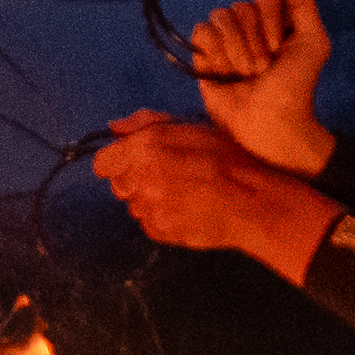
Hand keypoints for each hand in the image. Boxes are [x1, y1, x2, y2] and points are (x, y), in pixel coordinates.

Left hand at [92, 113, 339, 280]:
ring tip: (183, 193)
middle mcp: (140, 180)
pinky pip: (149, 224)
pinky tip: (186, 209)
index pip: (102, 163)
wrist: (251, 199)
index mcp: (144, 149)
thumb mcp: (188, 125)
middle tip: (169, 174)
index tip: (136, 161)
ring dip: (150, 199)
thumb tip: (113, 129)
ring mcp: (149, 210)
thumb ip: (144, 123)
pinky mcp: (160, 232)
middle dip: (135, 179)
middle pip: (118, 185)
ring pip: (134, 205)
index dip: (117, 161)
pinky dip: (162, 218)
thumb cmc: (226, 157)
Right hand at [187, 0, 336, 173]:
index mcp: (276, 17)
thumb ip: (303, 3)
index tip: (280, 45)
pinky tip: (224, 73)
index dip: (270, 14)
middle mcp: (249, 22)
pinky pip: (202, 31)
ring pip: (221, 16)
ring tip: (246, 75)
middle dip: (255, 40)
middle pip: (242, 5)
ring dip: (237, 49)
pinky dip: (215, 52)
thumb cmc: (295, 86)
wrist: (270, 122)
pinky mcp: (203, 53)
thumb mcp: (313, 42)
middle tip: (263, 68)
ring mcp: (225, 37)